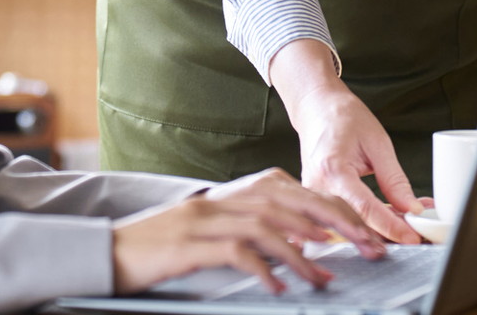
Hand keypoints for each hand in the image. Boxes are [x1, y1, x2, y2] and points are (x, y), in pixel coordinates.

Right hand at [111, 168, 384, 294]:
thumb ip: (253, 229)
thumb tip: (299, 242)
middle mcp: (224, 199)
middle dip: (333, 223)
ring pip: (268, 226)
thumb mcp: (213, 230)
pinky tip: (278, 286)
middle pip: (290, 202)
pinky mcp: (190, 244)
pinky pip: (235, 252)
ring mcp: (206, 219)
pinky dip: (262, 268)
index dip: (331, 207)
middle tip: (364, 246)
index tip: (360, 229)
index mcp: (233, 193)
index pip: (294, 191)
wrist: (112, 249)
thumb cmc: (164, 245)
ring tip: (325, 277)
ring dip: (303, 253)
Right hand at [269, 40, 425, 244]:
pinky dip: (367, 224)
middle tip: (415, 236)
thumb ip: (394, 179)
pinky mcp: (316, 200)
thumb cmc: (343, 117)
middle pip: (355, 225)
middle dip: (388, 235)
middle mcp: (317, 186)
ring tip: (405, 226)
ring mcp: (313, 196)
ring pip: (349, 226)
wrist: (317, 108)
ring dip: (379, 232)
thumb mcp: (377, 143)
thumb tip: (412, 208)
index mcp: (333, 169)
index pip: (364, 209)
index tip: (411, 237)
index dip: (390, 227)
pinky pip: (342, 218)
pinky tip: (387, 221)